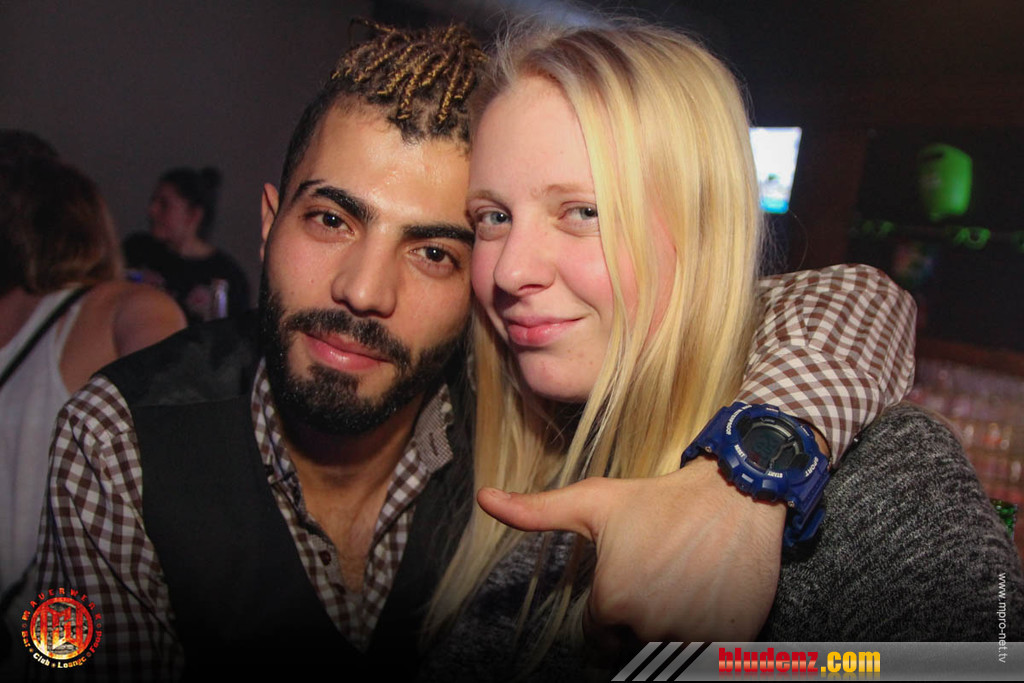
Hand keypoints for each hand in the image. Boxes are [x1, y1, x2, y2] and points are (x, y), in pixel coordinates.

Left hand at [476, 457, 784, 648]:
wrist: (734, 495)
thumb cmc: (659, 500)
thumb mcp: (594, 501)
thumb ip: (536, 510)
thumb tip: (484, 498)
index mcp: (613, 603)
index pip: (597, 634)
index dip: (610, 609)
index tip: (629, 581)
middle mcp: (650, 628)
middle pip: (631, 647)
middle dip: (637, 624)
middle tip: (657, 584)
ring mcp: (694, 638)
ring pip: (666, 653)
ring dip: (670, 633)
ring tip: (681, 589)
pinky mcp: (731, 642)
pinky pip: (705, 655)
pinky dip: (704, 636)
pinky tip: (706, 600)